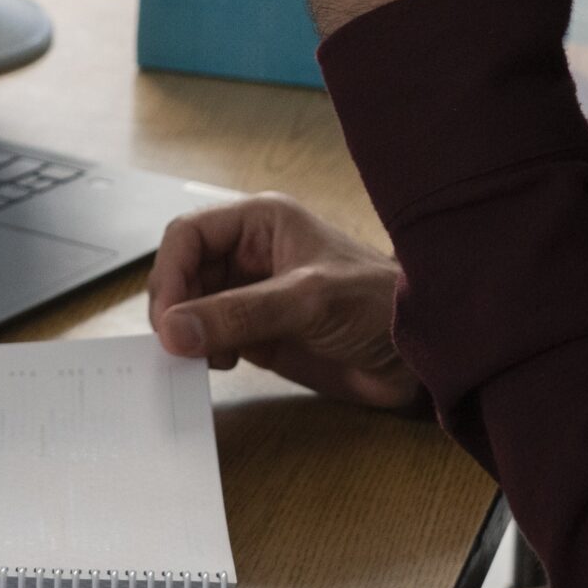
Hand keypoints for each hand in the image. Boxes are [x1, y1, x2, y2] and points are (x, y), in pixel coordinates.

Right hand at [147, 193, 417, 409]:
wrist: (420, 355)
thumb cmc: (379, 303)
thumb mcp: (307, 300)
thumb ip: (239, 314)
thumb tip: (173, 330)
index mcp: (261, 222)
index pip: (187, 235)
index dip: (169, 273)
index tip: (167, 319)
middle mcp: (251, 254)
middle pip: (183, 272)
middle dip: (174, 307)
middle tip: (177, 346)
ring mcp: (253, 295)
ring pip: (192, 307)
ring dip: (185, 333)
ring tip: (200, 358)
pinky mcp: (258, 334)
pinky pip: (211, 338)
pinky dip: (201, 352)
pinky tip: (220, 365)